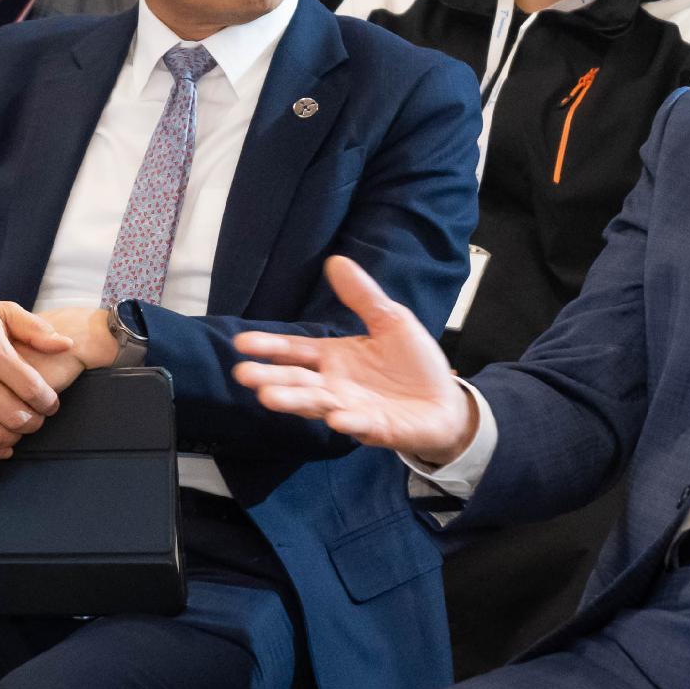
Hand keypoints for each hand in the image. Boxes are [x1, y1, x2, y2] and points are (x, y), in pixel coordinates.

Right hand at [0, 300, 90, 501]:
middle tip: (37, 419)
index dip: (48, 402)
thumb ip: (35, 328)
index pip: (30, 387)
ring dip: (12, 440)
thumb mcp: (0, 312)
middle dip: (33, 424)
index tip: (51, 404)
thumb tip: (66, 345)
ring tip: (18, 430)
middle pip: (13, 416)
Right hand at [232, 256, 478, 464]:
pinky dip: (349, 422)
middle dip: (270, 377)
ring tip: (270, 397)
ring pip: (317, 405)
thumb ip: (361, 296)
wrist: (446, 402)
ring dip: (295, 401)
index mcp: (334, 357)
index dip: (270, 346)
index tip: (243, 342)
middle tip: (244, 374)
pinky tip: (337, 418)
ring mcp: (352, 408)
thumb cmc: (413, 364)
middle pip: (296, 380)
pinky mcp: (377, 428)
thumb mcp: (390, 320)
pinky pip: (360, 425)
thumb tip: (336, 260)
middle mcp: (335, 385)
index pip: (295, 350)